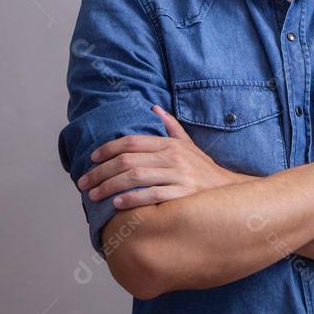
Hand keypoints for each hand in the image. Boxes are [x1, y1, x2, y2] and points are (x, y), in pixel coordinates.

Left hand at [76, 105, 240, 208]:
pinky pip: (152, 195)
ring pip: (135, 177)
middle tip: (84, 182)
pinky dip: (132, 199)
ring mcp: (178, 175)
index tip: (92, 159)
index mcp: (170, 144)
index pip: (132, 142)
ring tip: (94, 196)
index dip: (108, 149)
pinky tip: (117, 204)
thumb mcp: (188, 145)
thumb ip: (171, 127)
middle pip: (127, 160)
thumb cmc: (203, 170)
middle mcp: (173, 157)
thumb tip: (155, 108)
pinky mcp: (182, 194)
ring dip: (110, 186)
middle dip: (101, 171)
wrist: (228, 191)